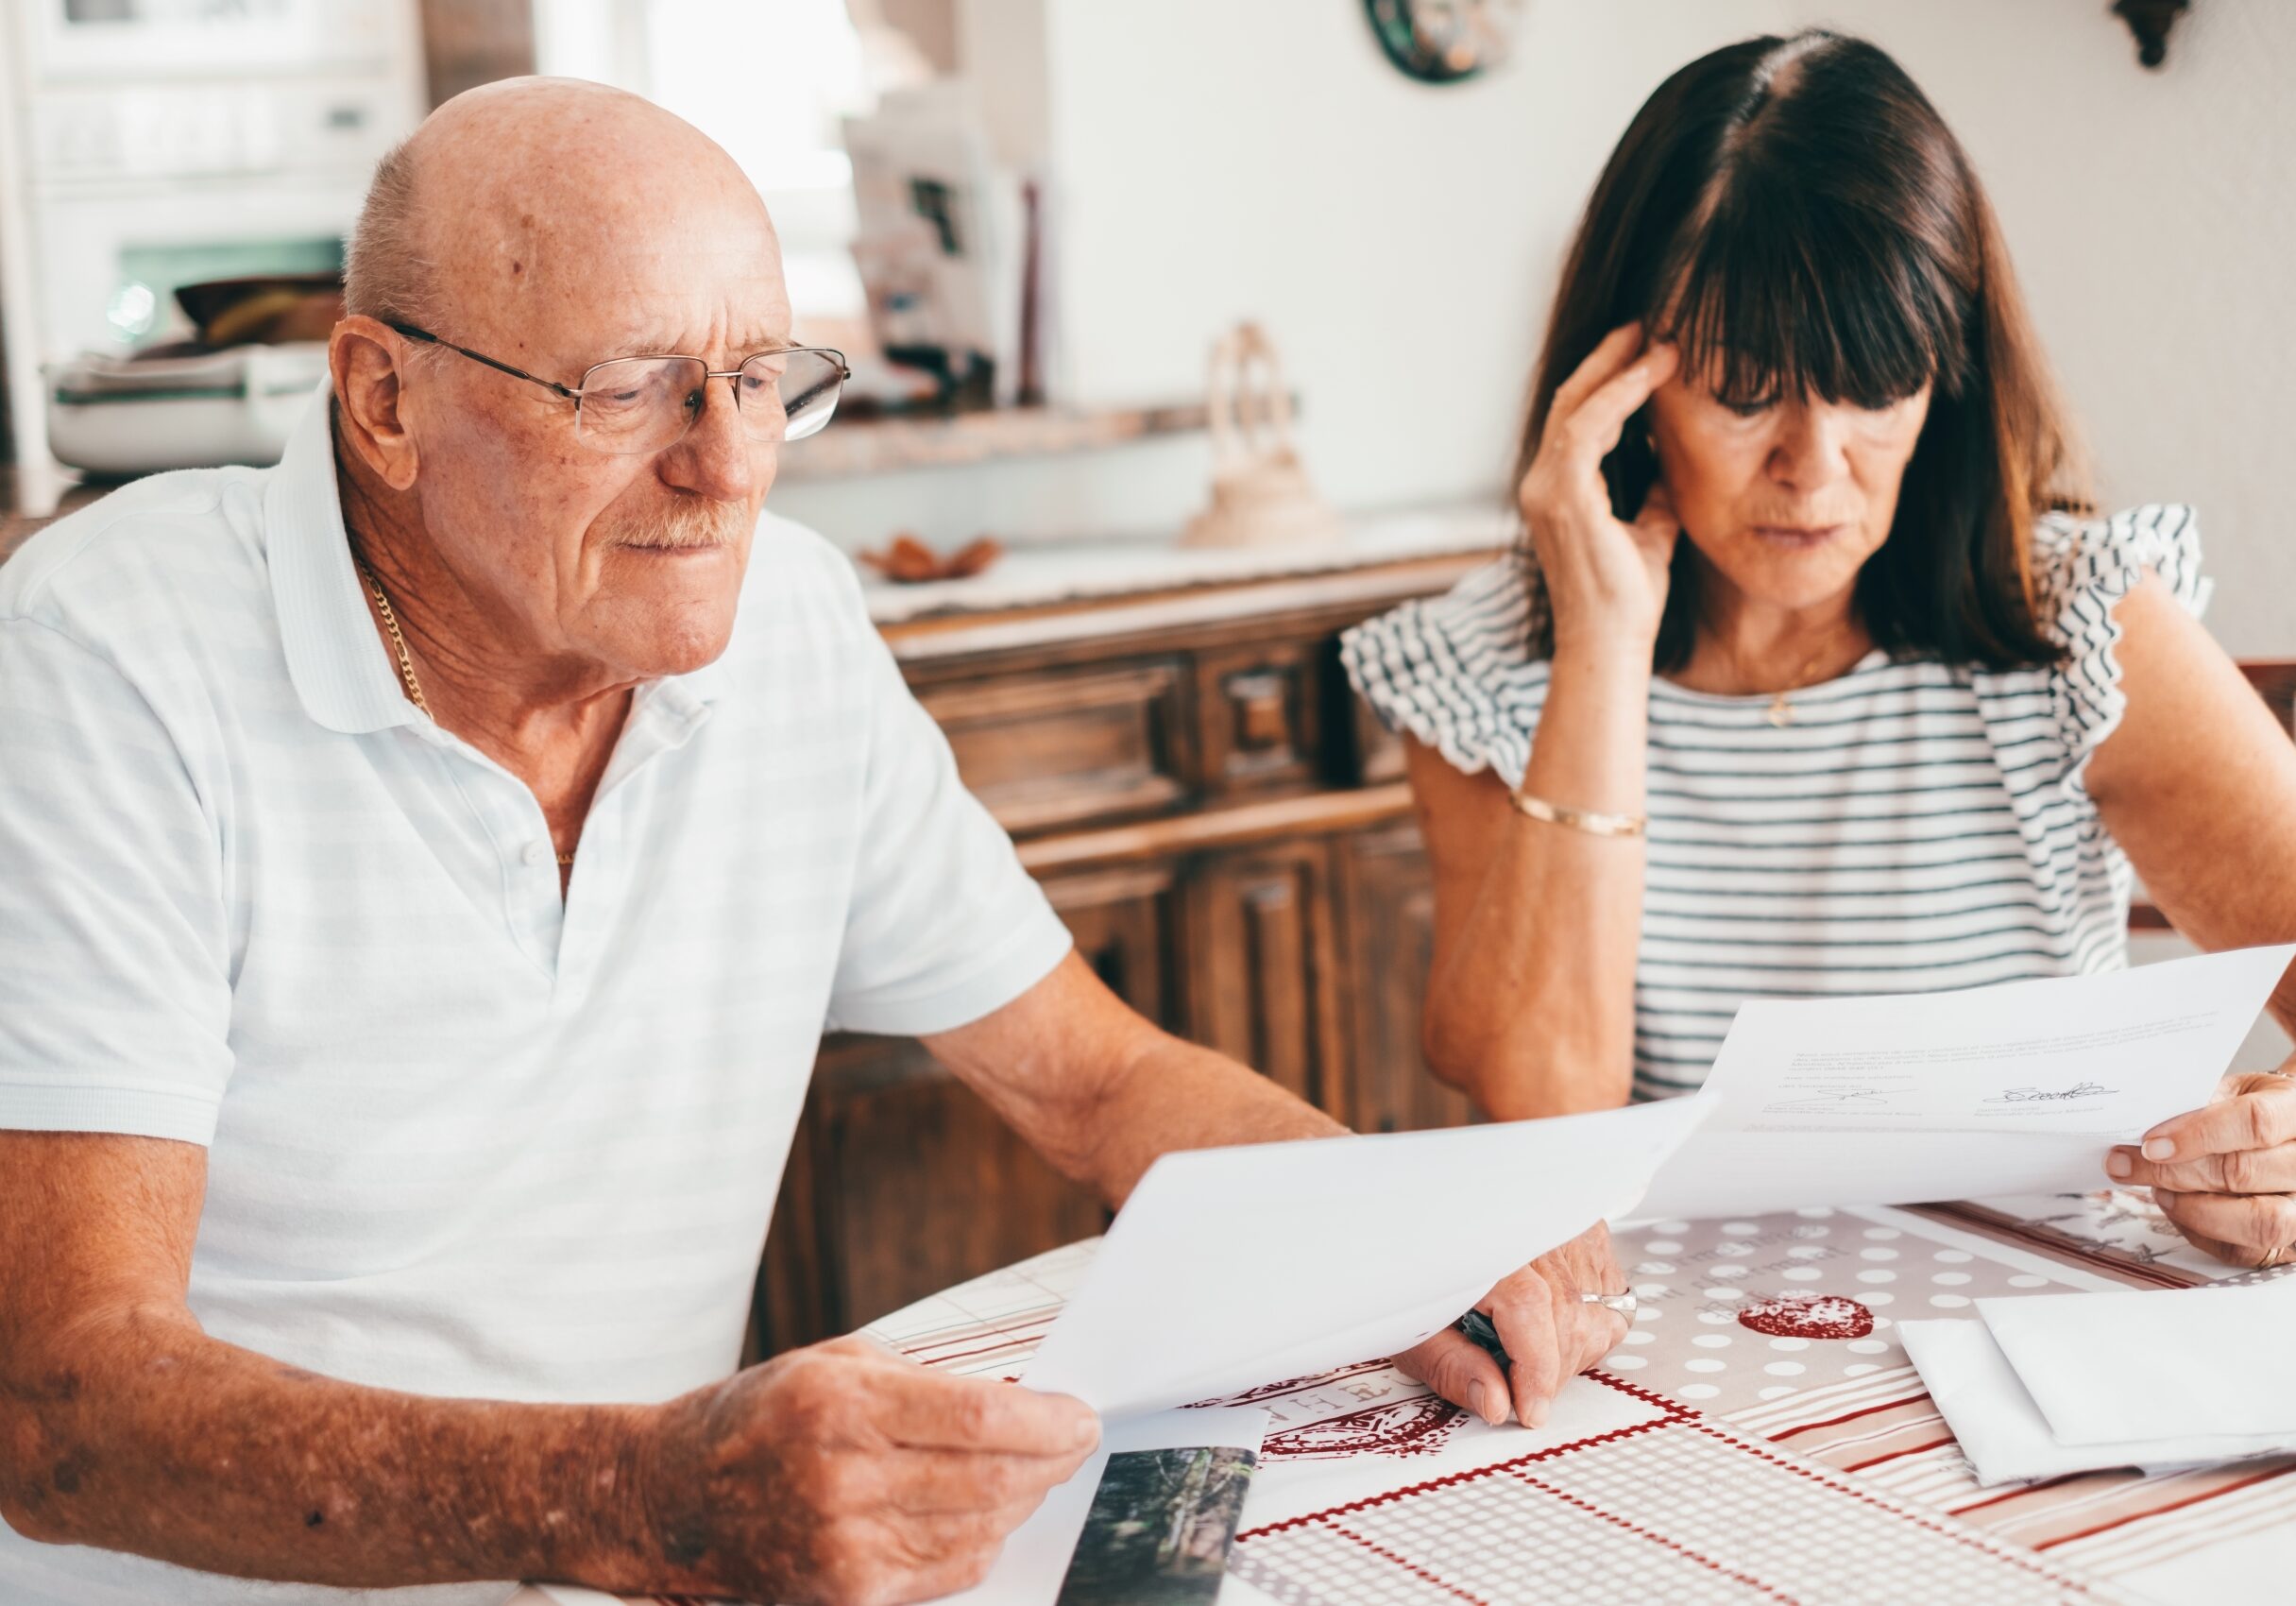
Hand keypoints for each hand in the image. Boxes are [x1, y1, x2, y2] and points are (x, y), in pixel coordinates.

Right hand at [638, 1334, 1098, 1605]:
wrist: (676, 1500)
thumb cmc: (761, 1417)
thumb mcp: (837, 1362)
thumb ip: (925, 1380)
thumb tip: (1019, 1397)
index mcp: (841, 1403)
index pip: (979, 1418)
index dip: (1047, 1420)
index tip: (1080, 1415)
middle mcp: (842, 1477)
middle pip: (991, 1479)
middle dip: (1051, 1459)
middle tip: (1075, 1440)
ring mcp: (845, 1546)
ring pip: (981, 1528)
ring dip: (1024, 1499)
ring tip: (1035, 1470)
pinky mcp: (849, 1594)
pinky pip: (952, 1568)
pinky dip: (985, 1539)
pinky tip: (989, 1512)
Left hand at [1390, 1223, 1631, 1428]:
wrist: (1427, 1230)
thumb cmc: (1419, 1274)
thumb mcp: (1415, 1328)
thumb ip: (1453, 1367)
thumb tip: (1497, 1404)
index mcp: (1486, 1246)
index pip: (1531, 1308)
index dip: (1536, 1370)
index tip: (1529, 1410)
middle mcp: (1533, 1229)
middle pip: (1568, 1314)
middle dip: (1550, 1372)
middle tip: (1522, 1393)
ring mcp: (1564, 1227)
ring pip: (1595, 1309)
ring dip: (1572, 1351)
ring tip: (1531, 1358)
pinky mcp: (1585, 1232)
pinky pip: (1609, 1293)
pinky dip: (1588, 1322)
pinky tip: (1553, 1329)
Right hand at [1517, 323, 1682, 651]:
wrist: (1612, 645)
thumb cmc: (1629, 600)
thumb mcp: (1650, 530)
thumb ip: (1655, 493)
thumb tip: (1675, 464)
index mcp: (1558, 492)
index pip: (1576, 420)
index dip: (1610, 381)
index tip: (1648, 351)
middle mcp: (1541, 485)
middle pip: (1571, 401)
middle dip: (1610, 359)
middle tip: (1650, 327)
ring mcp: (1546, 490)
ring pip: (1576, 406)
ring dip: (1620, 369)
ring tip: (1659, 341)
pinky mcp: (1563, 497)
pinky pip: (1589, 428)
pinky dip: (1621, 395)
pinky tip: (1654, 375)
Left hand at [2107, 1060, 2295, 1266]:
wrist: (2288, 1132)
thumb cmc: (2255, 1110)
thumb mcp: (2235, 1091)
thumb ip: (2198, 1104)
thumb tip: (2142, 1128)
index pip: (2255, 1122)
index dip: (2199, 1133)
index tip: (2150, 1144)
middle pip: (2244, 1173)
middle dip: (2174, 1173)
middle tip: (2126, 1165)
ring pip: (2257, 1221)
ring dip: (2193, 1209)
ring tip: (2157, 1190)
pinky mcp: (2290, 1240)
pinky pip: (2246, 1250)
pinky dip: (2202, 1233)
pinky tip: (2177, 1209)